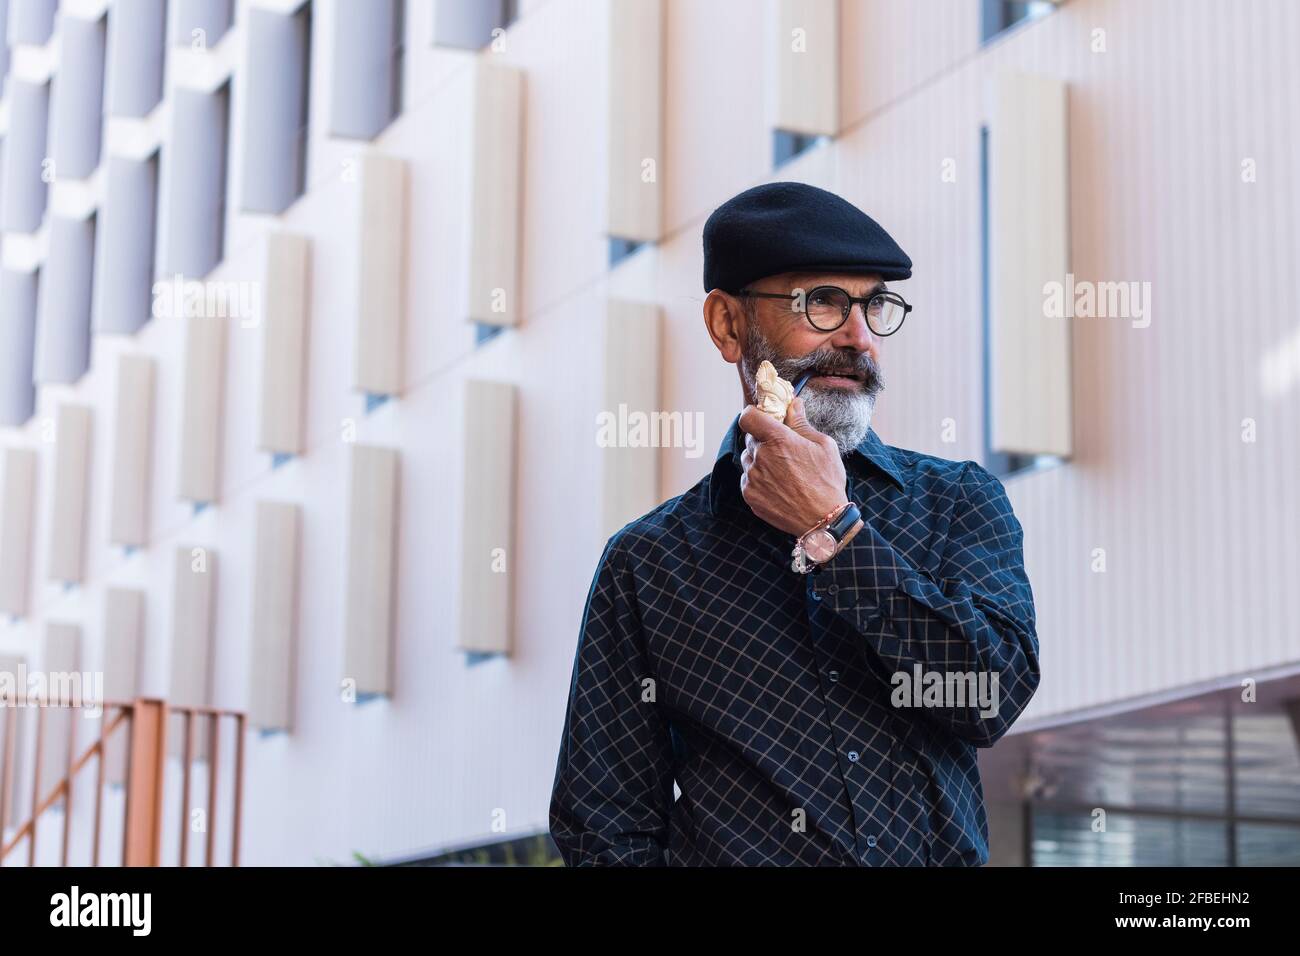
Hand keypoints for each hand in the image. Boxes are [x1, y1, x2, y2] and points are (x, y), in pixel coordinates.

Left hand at [737, 396, 848, 536]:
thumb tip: (793, 404)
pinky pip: (747, 478)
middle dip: (762, 439)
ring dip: (759, 459)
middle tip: (781, 449)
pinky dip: (758, 478)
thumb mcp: (823, 445)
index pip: (748, 416)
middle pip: (749, 438)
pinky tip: (777, 485)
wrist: (823, 520)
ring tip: (782, 471)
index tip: (763, 419)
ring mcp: (753, 477)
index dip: (753, 415)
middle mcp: (761, 457)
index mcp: (778, 439)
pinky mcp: (749, 495)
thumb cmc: (827, 481)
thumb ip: (801, 422)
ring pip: (748, 459)